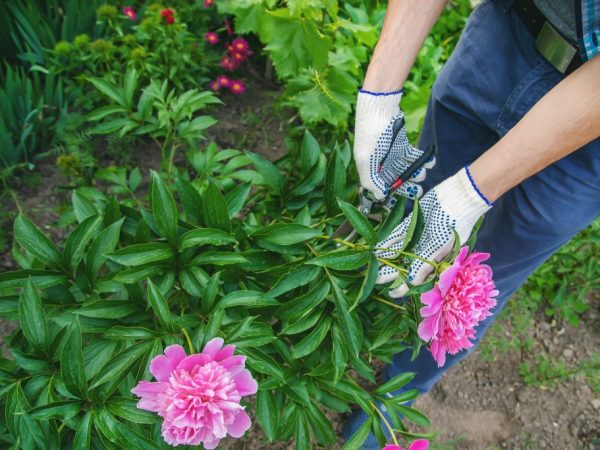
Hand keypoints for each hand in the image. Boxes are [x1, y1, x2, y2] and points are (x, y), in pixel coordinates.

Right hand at [353, 89, 435, 200]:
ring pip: (406, 170)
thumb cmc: (371, 134)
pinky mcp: (402, 145)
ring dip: (416, 175)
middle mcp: (381, 165)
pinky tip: (430, 162)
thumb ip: (371, 181)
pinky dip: (423, 160)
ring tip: (422, 174)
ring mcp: (392, 155)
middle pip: (395, 182)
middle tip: (418, 192)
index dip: (389, 198)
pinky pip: (414, 157)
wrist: (380, 108)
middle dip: (407, 189)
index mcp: (369, 170)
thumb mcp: (366, 159)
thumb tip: (379, 196)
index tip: (400, 203)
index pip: (379, 190)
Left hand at [376, 167, 492, 296]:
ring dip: (386, 258)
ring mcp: (418, 237)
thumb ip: (424, 264)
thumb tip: (411, 282)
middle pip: (404, 265)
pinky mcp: (412, 224)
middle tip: (374, 280)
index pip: (417, 278)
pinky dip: (388, 242)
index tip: (392, 293)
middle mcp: (425, 250)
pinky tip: (377, 248)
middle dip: (390, 274)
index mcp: (434, 260)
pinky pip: (397, 236)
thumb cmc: (454, 224)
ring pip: (398, 252)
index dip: (404, 287)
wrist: (457, 197)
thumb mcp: (439, 246)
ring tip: (371, 265)